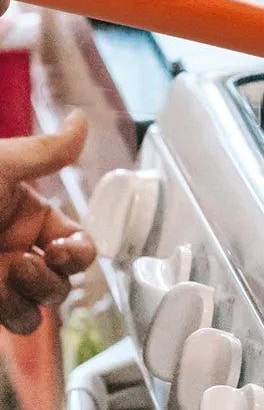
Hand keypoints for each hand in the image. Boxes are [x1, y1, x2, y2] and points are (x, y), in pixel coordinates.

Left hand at [0, 111, 95, 334]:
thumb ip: (46, 151)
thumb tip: (81, 120)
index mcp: (26, 214)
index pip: (75, 237)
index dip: (79, 248)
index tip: (60, 247)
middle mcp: (17, 248)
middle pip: (65, 274)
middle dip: (54, 273)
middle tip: (26, 263)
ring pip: (44, 301)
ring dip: (36, 293)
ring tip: (7, 279)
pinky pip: (17, 319)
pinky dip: (14, 312)